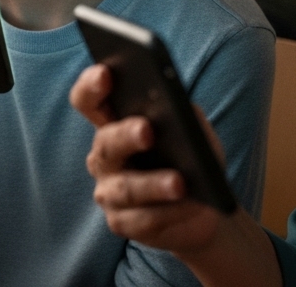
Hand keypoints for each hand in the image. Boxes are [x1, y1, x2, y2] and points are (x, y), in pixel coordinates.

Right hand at [70, 64, 225, 253]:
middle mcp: (104, 157)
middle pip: (106, 142)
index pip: (89, 100)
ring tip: (180, 182)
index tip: (105, 73)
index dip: (91, 86)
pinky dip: (168, 213)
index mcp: (114, 123)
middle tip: (147, 130)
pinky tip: (188, 206)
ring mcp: (108, 192)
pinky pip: (141, 220)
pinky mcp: (122, 223)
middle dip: (125, 135)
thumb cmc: (194, 158)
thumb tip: (177, 107)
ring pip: (125, 187)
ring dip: (153, 184)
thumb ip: (184, 113)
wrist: (206, 207)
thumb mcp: (195, 130)